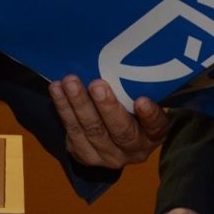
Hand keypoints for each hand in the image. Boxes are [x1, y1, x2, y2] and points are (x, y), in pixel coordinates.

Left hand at [49, 75, 168, 167]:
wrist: (112, 134)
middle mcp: (134, 149)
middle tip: (96, 85)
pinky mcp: (85, 155)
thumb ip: (138, 87)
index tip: (141, 100)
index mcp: (154, 134)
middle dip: (107, 107)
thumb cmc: (132, 105)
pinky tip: (57, 89)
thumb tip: (128, 57)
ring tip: (70, 82)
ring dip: (78, 104)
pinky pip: (72, 132)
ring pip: (92, 131)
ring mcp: (108, 156)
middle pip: (121, 131)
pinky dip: (63, 109)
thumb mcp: (142, 98)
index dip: (149, 115)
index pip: (156, 126)